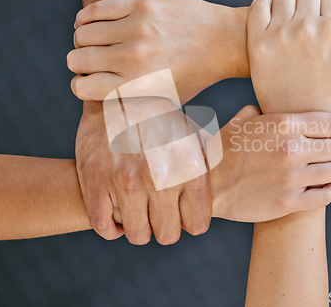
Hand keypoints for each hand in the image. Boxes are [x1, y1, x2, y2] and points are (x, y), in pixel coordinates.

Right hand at [67, 0, 248, 102]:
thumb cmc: (194, 76)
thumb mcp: (165, 101)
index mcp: (137, 86)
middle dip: (80, 63)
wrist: (223, 42)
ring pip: (81, 33)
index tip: (90, 80)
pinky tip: (93, 23)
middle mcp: (133, 57)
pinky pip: (95, 9)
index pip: (81, 87)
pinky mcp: (141, 4)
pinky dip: (86, 18)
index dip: (82, 85)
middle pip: (76, 59)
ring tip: (96, 42)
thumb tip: (99, 100)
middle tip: (93, 60)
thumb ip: (132, 104)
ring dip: (83, 40)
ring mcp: (136, 28)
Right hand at [76, 101, 211, 244]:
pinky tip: (120, 213)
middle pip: (168, 235)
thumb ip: (210, 161)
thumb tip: (235, 163)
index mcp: (189, 166)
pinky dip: (113, 227)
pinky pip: (104, 227)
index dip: (191, 220)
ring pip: (138, 235)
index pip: (197, 224)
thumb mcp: (192, 134)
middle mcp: (160, 177)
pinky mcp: (95, 182)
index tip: (184, 211)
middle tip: (161, 211)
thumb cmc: (160, 119)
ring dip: (140, 226)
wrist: (117, 95)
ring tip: (141, 209)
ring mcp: (125, 181)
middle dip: (167, 226)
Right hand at [210, 105, 330, 221]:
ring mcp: (291, 178)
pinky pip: (327, 195)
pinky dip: (328, 190)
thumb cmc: (224, 151)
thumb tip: (269, 106)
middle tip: (324, 153)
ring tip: (321, 169)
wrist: (207, 186)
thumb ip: (262, 110)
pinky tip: (321, 186)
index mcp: (283, 124)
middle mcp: (290, 149)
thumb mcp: (241, 122)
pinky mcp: (289, 202)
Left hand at [247, 0, 330, 113]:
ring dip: (288, 6)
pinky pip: (259, 4)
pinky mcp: (258, 41)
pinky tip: (270, 18)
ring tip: (288, 24)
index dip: (328, 10)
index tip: (322, 25)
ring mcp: (280, 33)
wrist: (296, 116)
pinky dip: (264, 4)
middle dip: (309, 7)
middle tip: (305, 27)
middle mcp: (306, 27)